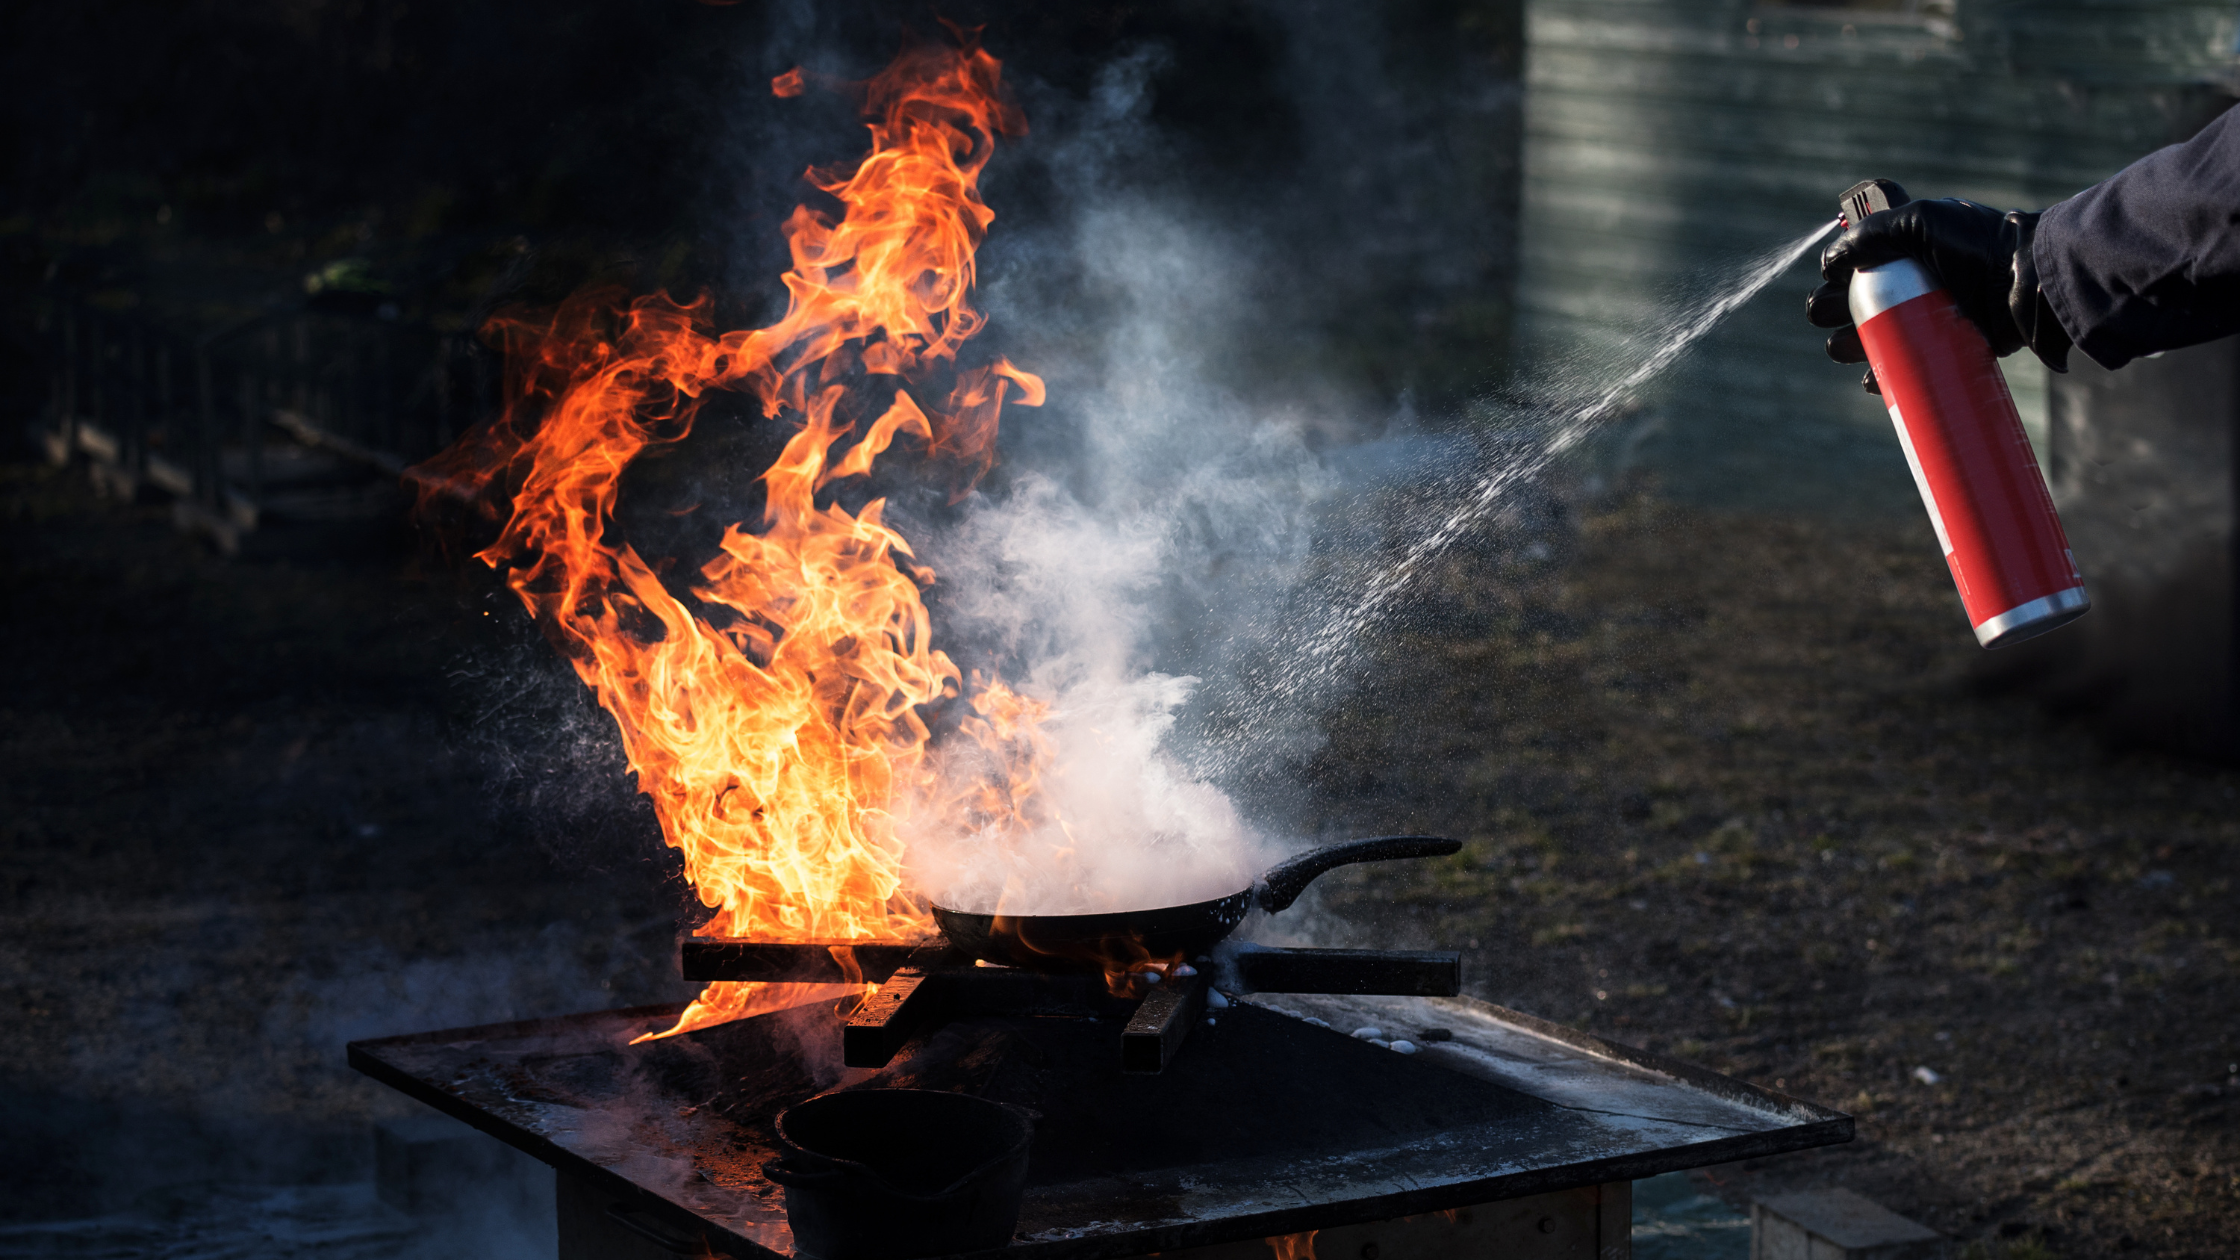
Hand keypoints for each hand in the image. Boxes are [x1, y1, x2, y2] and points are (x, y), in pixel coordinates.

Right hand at [1805, 198, 2065, 392]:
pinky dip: (1879, 377)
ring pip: (1864, 340)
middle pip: (1847, 302)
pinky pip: (1896, 370)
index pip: (1852, 261)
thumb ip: (1869, 232)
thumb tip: (1828, 264)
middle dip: (1828, 309)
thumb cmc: (1976, 244)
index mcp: (1901, 250)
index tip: (1835, 275)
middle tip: (1829, 313)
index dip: (1835, 270)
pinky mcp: (1936, 351)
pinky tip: (1873, 376)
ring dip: (1845, 346)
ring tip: (1845, 347)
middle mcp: (1907, 284)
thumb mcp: (1921, 221)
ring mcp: (1921, 320)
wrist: (2024, 282)